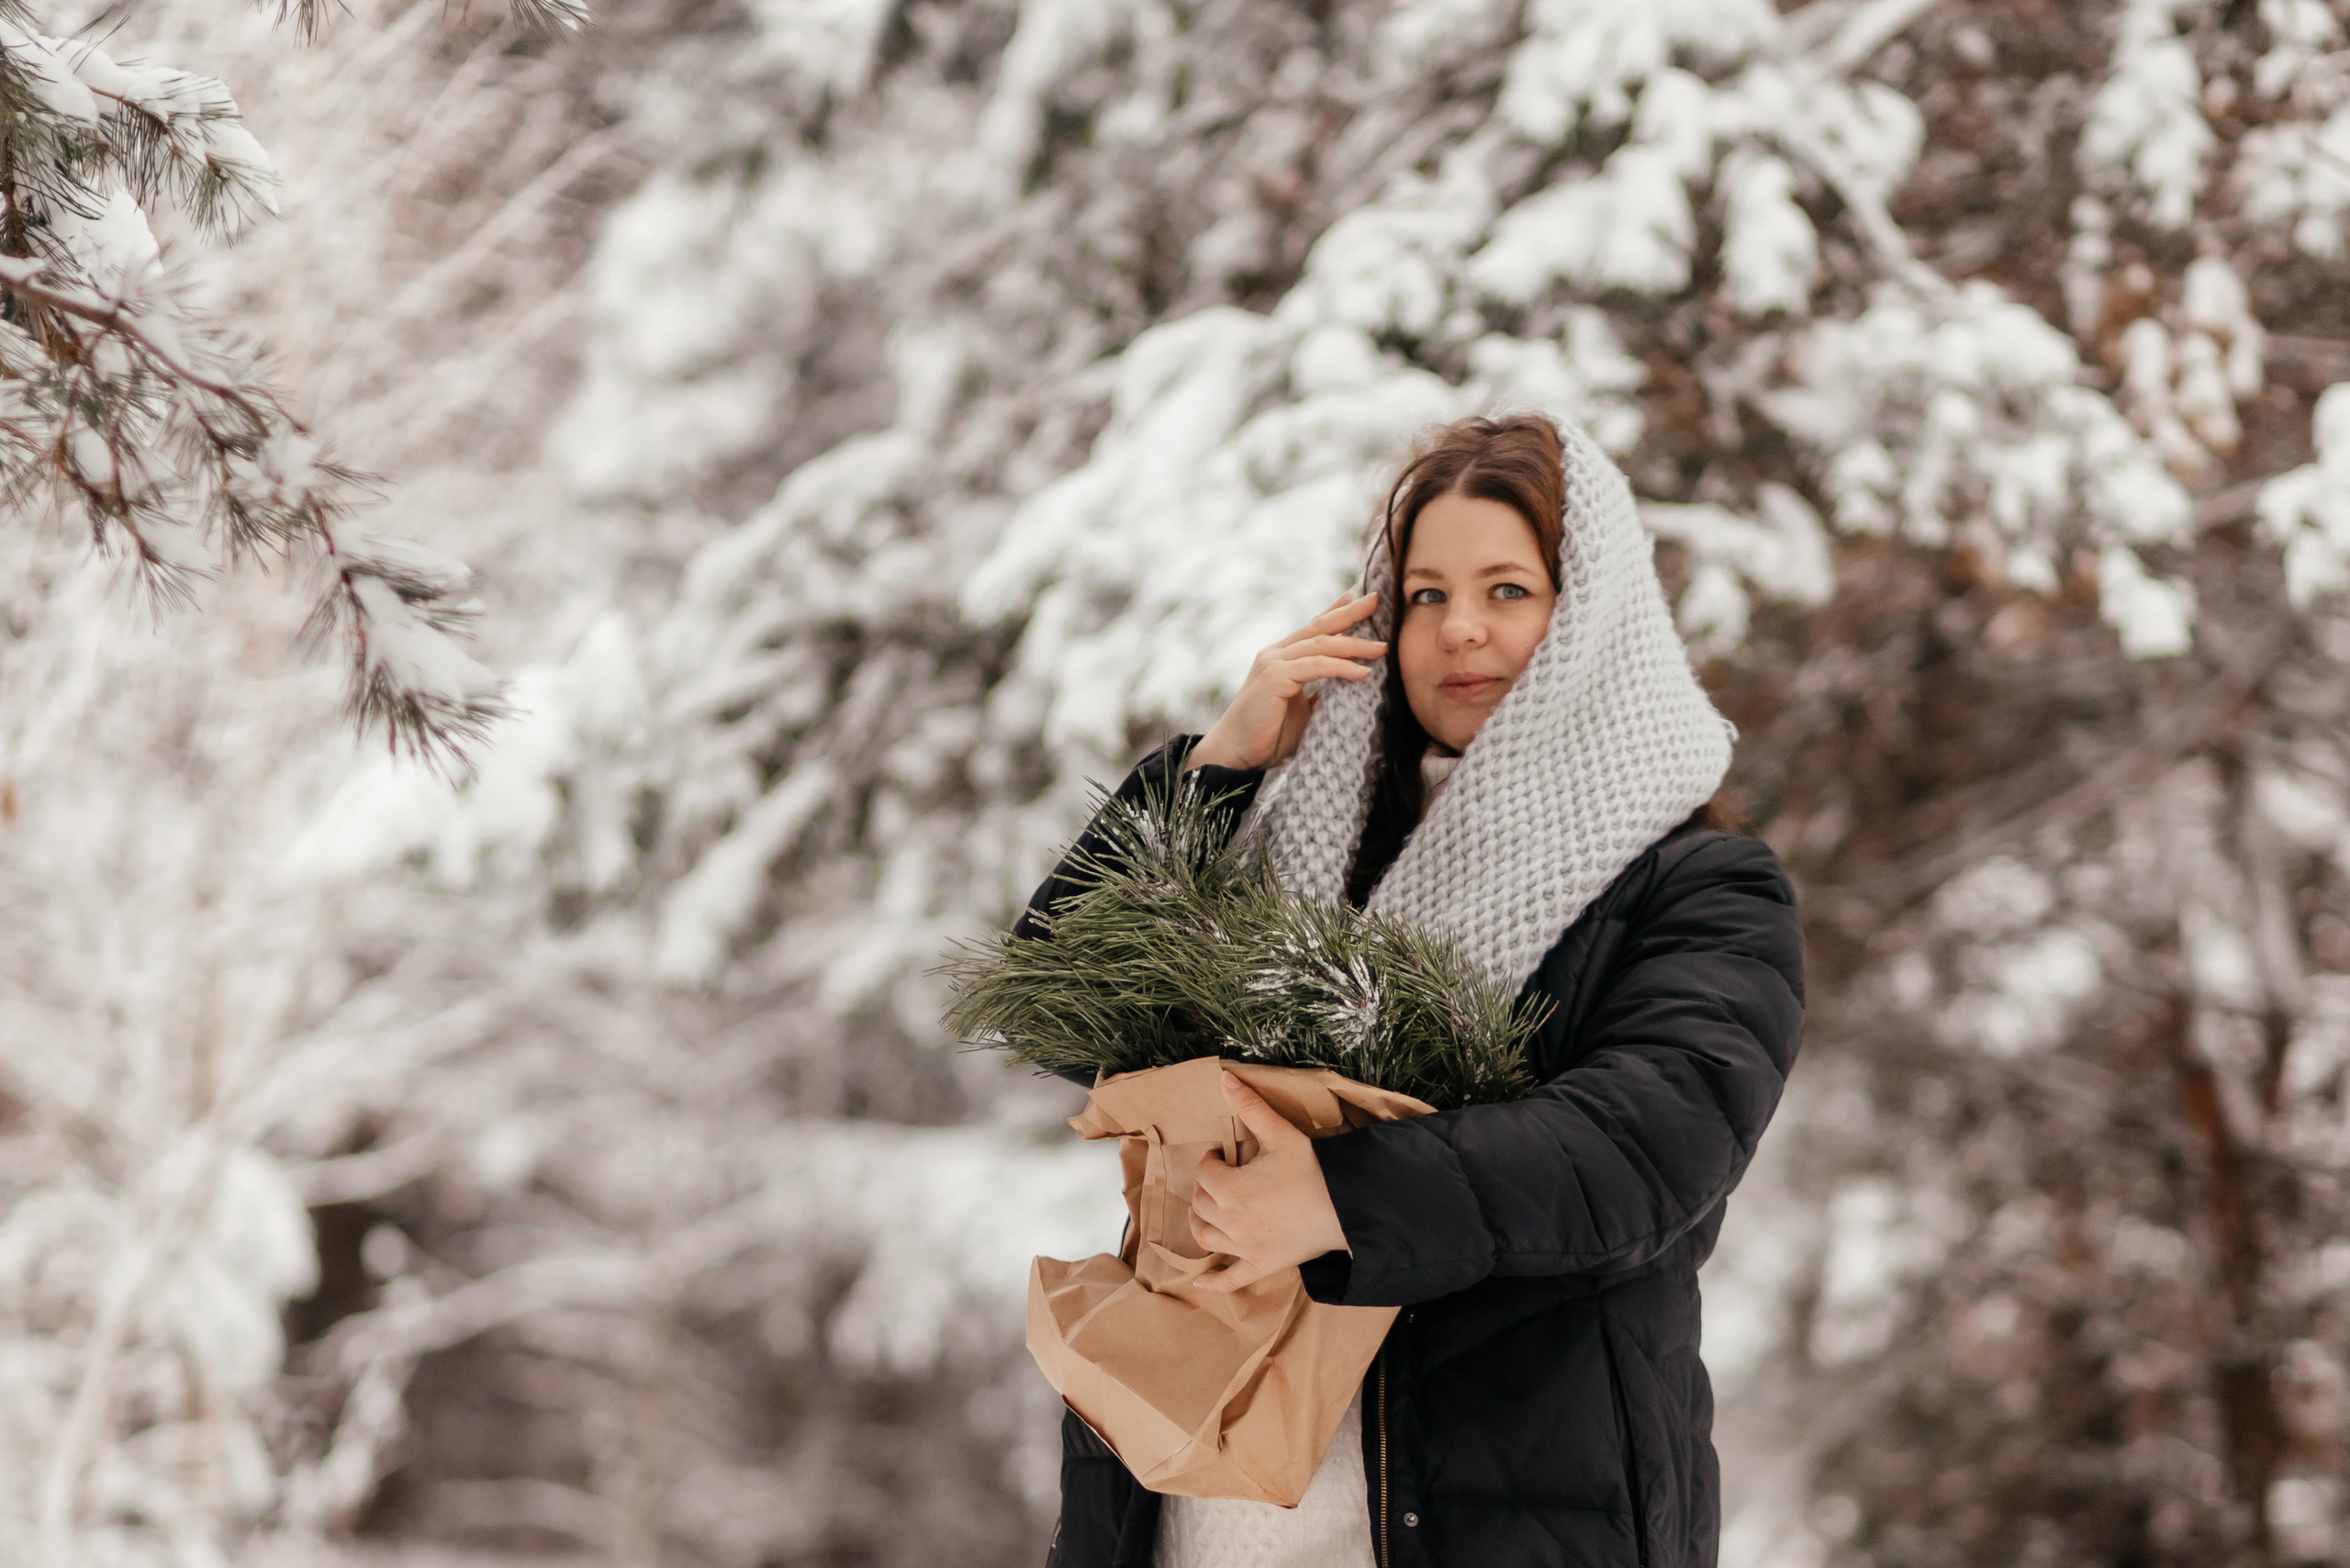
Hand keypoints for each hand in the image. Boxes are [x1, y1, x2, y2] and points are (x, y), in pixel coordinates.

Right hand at [1185, 594, 1383, 772]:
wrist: (1237, 754)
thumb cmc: (1269, 735)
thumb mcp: (1304, 710)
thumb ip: (1322, 693)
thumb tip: (1353, 683)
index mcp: (1282, 658)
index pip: (1313, 627)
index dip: (1337, 610)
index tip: (1362, 597)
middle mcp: (1276, 654)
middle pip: (1319, 626)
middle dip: (1349, 611)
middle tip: (1376, 599)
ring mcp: (1273, 663)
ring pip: (1321, 644)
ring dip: (1354, 644)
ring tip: (1381, 647)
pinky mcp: (1274, 677)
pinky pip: (1316, 667)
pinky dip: (1341, 668)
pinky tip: (1363, 672)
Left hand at [1190, 1072, 1348, 1292]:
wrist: (1347, 1205)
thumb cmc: (1313, 1168)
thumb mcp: (1280, 1133)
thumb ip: (1249, 1107)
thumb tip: (1224, 1076)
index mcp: (1228, 1190)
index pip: (1205, 1172)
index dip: (1213, 1159)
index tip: (1225, 1154)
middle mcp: (1229, 1222)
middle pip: (1201, 1203)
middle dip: (1207, 1187)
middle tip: (1222, 1176)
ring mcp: (1245, 1248)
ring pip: (1206, 1237)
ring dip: (1200, 1222)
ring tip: (1206, 1209)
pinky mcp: (1262, 1266)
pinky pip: (1231, 1279)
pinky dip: (1213, 1282)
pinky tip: (1201, 1283)